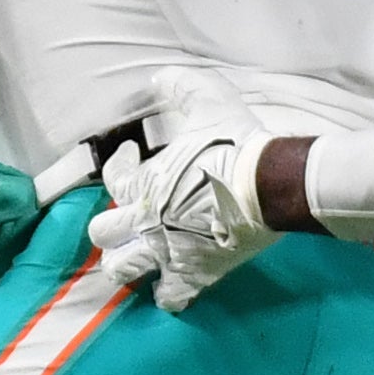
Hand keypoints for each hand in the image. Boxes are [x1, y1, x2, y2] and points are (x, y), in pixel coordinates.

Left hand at [88, 68, 276, 310]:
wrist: (269, 183)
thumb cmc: (235, 144)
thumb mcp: (208, 101)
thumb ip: (180, 87)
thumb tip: (157, 77)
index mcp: (144, 182)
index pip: (112, 178)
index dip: (119, 164)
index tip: (132, 155)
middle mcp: (145, 222)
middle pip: (104, 233)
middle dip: (112, 225)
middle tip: (130, 214)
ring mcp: (166, 252)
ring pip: (122, 270)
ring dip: (125, 263)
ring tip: (136, 257)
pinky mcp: (195, 275)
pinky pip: (170, 297)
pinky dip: (168, 294)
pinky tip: (172, 287)